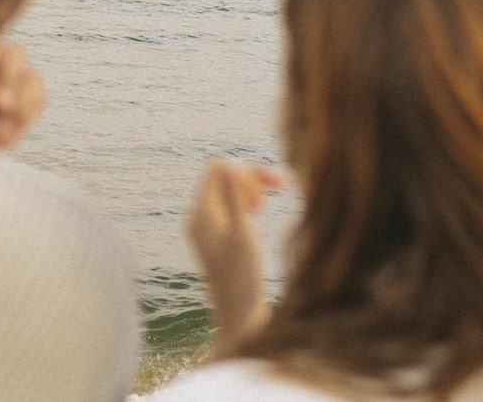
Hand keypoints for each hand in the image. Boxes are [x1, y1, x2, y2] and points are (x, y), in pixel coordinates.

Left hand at [185, 157, 285, 352]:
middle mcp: (199, 216)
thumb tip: (228, 165)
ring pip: (229, 186)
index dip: (246, 172)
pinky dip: (248, 199)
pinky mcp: (218, 233)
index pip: (218, 168)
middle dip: (253, 176)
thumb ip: (234, 200)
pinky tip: (261, 210)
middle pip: (224, 174)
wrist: (238, 318)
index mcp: (200, 214)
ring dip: (253, 186)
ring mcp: (208, 225)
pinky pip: (231, 201)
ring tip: (273, 199)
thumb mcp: (243, 238)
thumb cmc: (242, 282)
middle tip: (284, 187)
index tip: (267, 197)